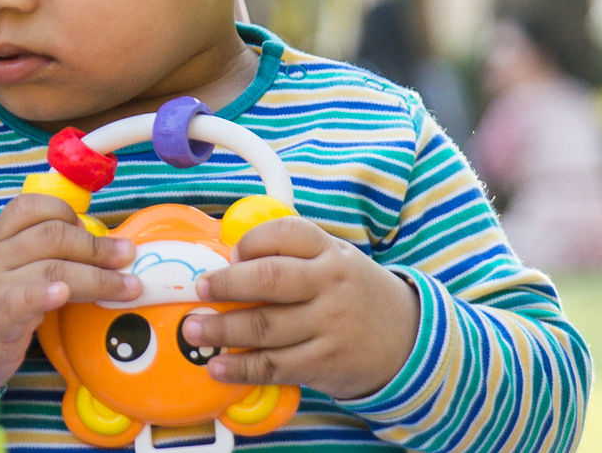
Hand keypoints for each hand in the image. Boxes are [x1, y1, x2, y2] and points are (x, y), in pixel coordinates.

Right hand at [0, 191, 140, 382]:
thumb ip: (39, 258)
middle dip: (96, 246)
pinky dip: (43, 294)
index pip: (29, 207)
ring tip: (125, 286)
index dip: (68, 213)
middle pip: (50, 236)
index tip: (97, 231)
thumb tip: (95, 250)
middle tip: (127, 257)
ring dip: (96, 276)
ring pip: (48, 268)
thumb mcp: (6, 274)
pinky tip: (64, 294)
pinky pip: (18, 300)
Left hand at [179, 216, 419, 401]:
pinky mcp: (325, 362)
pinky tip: (219, 366)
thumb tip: (228, 260)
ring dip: (222, 330)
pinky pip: (275, 365)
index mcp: (331, 252)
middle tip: (200, 288)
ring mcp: (329, 325)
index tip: (230, 254)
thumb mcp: (336, 261)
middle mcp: (331, 285)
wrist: (407, 340)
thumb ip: (293, 257)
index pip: (286, 233)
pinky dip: (241, 368)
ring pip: (266, 326)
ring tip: (194, 329)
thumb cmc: (355, 295)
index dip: (251, 242)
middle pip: (269, 279)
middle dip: (227, 284)